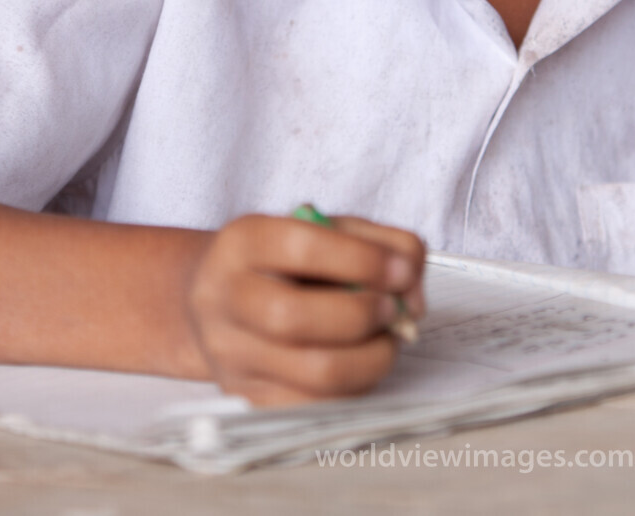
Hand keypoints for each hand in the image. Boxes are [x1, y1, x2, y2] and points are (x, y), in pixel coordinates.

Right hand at [184, 213, 425, 403]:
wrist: (224, 296)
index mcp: (244, 241)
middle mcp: (225, 298)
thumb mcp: (328, 229)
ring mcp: (232, 354)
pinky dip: (356, 386)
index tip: (402, 271)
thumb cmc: (288, 260)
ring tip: (386, 337)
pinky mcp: (248, 397)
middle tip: (394, 309)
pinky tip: (363, 361)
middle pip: (296, 318)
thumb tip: (410, 286)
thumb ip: (380, 242)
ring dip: (372, 356)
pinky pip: (316, 405)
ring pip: (315, 371)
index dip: (362, 260)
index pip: (302, 248)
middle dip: (363, 314)